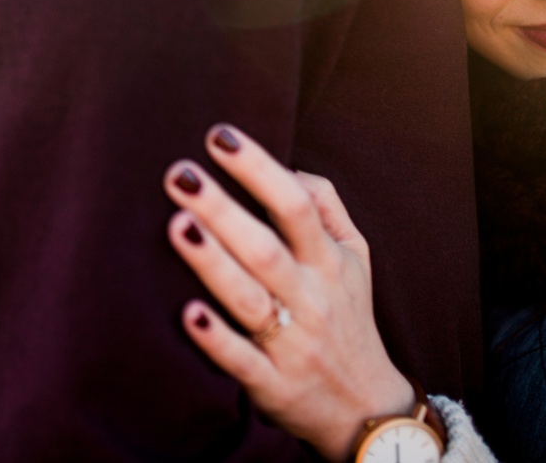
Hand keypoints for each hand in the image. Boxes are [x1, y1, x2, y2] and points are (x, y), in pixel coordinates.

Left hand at [163, 125, 416, 461]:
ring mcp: (291, 343)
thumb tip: (289, 165)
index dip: (259, 169)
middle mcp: (310, 299)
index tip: (219, 136)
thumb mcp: (354, 258)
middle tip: (178, 172)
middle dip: (223, 209)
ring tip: (177, 224)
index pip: (296, 206)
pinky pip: (242, 362)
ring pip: (249, 300)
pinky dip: (216, 340)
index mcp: (327, 262)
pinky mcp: (272, 385)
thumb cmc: (347, 316)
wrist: (367, 410)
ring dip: (214, 263)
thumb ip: (326, 206)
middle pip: (266, 248)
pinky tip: (188, 314)